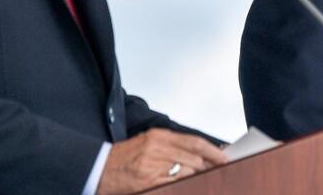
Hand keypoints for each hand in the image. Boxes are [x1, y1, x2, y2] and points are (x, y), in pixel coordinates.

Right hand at [96, 128, 227, 194]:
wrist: (97, 169)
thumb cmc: (123, 159)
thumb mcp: (147, 144)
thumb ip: (172, 148)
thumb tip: (199, 156)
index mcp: (158, 136)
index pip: (194, 141)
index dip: (213, 151)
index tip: (225, 158)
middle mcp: (157, 148)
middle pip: (194, 157)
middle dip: (209, 166)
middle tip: (219, 172)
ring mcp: (152, 166)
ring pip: (187, 171)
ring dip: (197, 177)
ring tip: (203, 181)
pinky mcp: (148, 181)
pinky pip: (175, 184)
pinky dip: (185, 186)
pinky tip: (188, 186)